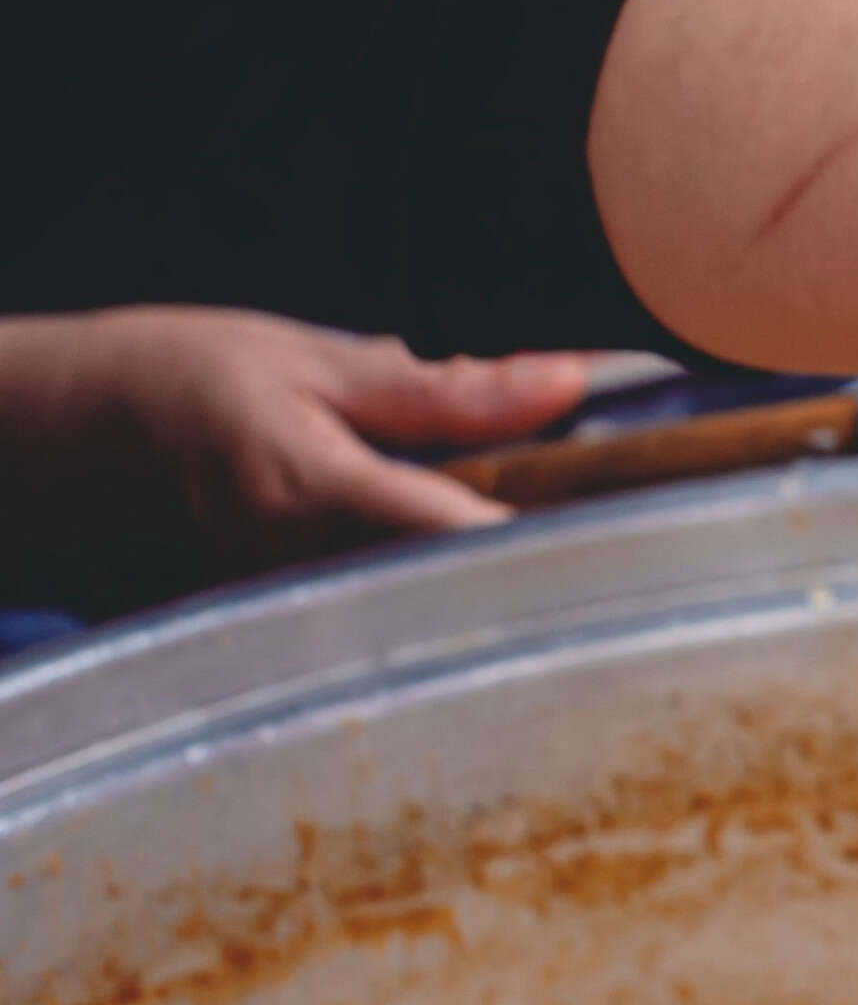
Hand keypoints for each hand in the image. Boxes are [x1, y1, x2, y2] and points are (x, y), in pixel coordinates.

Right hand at [0, 308, 590, 611]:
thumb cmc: (185, 382)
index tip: (637, 556)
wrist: (65, 442)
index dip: (545, 553)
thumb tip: (571, 381)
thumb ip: (443, 389)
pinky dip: (436, 625)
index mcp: (310, 489)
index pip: (455, 535)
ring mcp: (279, 616)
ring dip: (493, 612)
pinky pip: (380, 640)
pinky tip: (486, 612)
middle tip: (645, 588)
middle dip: (540, 591)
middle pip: (451, 597)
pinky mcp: (273, 638)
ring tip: (582, 603)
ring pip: (420, 628)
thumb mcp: (309, 363)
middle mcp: (295, 569)